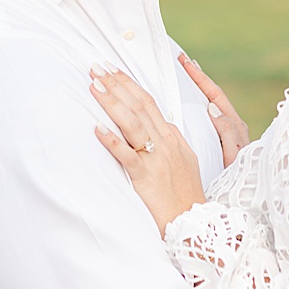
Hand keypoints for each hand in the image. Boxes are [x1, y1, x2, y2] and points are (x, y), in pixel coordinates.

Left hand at [92, 68, 206, 234]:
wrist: (193, 221)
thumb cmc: (185, 193)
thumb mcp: (184, 159)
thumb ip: (171, 140)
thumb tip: (159, 122)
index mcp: (171, 136)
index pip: (148, 102)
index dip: (129, 84)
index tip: (112, 69)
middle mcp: (164, 142)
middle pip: (138, 106)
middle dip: (117, 84)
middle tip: (96, 67)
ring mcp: (156, 158)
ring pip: (132, 123)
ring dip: (112, 102)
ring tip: (95, 85)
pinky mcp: (145, 177)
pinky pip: (127, 155)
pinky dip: (112, 140)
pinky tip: (96, 128)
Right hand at [179, 53, 249, 167]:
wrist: (247, 197)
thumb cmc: (240, 178)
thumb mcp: (234, 154)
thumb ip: (226, 131)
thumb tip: (211, 108)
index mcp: (235, 125)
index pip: (215, 94)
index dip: (200, 78)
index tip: (185, 62)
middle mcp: (232, 126)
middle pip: (212, 96)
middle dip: (197, 79)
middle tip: (182, 62)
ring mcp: (227, 134)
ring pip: (209, 107)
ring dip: (196, 93)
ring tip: (181, 79)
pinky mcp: (222, 143)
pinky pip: (206, 120)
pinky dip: (196, 109)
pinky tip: (185, 108)